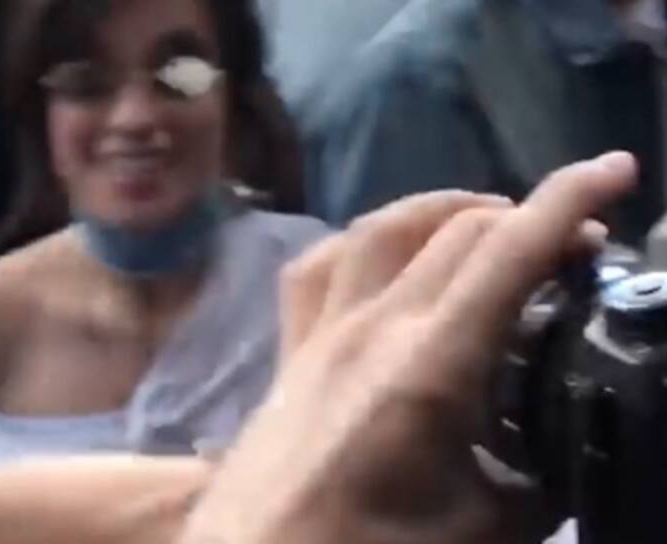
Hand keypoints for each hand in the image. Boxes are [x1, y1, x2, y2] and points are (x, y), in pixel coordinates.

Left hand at [184, 152, 634, 543]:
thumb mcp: (488, 527)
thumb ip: (543, 479)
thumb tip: (575, 447)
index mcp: (430, 365)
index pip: (508, 253)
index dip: (570, 202)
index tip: (615, 172)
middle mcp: (372, 327)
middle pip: (457, 231)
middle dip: (528, 216)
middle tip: (576, 244)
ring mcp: (321, 331)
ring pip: (381, 229)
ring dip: (444, 210)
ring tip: (491, 222)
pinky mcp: (290, 349)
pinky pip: (319, 267)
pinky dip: (364, 244)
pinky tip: (388, 257)